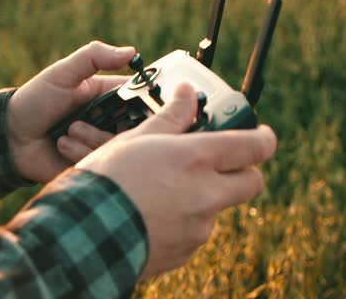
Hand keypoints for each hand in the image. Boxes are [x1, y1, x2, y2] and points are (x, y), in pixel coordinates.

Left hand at [7, 41, 135, 182]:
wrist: (10, 136)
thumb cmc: (35, 100)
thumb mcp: (63, 73)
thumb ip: (94, 57)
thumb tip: (132, 52)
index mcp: (107, 98)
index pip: (139, 99)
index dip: (143, 102)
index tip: (133, 103)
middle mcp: (108, 123)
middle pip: (134, 127)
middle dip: (113, 124)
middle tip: (92, 119)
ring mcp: (100, 146)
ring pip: (117, 146)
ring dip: (90, 137)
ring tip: (68, 131)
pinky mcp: (90, 165)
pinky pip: (100, 162)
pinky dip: (80, 152)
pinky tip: (61, 145)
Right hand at [76, 84, 276, 278]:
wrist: (81, 234)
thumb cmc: (107, 179)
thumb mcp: (137, 140)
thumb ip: (171, 118)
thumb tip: (187, 94)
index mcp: (196, 160)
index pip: (255, 147)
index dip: (263, 138)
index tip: (260, 135)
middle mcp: (207, 195)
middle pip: (251, 182)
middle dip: (242, 171)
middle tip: (219, 164)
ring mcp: (198, 228)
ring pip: (217, 208)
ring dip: (202, 197)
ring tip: (162, 191)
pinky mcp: (185, 252)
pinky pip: (194, 232)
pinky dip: (181, 221)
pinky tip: (151, 213)